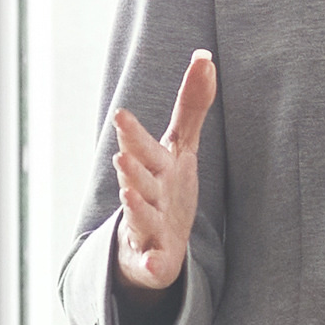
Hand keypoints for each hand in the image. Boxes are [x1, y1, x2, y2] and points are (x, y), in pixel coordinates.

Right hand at [110, 52, 215, 301]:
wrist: (152, 244)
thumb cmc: (166, 187)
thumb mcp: (180, 147)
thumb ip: (191, 105)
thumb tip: (205, 56)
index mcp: (154, 167)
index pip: (143, 147)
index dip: (133, 133)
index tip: (120, 115)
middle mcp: (146, 195)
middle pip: (139, 179)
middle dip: (130, 167)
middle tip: (120, 154)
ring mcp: (147, 228)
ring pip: (141, 217)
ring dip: (134, 207)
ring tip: (128, 195)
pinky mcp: (153, 259)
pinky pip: (152, 264)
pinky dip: (150, 266)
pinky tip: (153, 267)